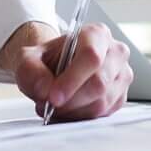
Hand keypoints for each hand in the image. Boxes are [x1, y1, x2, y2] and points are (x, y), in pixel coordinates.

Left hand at [8, 22, 132, 121]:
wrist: (53, 69)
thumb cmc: (46, 61)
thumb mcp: (28, 59)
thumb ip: (32, 71)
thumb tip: (46, 90)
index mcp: (96, 34)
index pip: (91, 56)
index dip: (72, 80)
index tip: (53, 96)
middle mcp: (115, 52)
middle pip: (98, 83)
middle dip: (70, 100)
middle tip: (50, 103)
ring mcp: (121, 76)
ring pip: (101, 102)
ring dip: (74, 111)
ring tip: (55, 105)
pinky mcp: (120, 97)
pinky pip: (103, 114)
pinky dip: (81, 117)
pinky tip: (68, 109)